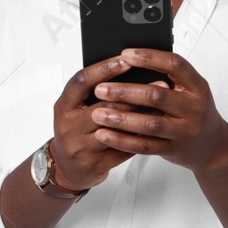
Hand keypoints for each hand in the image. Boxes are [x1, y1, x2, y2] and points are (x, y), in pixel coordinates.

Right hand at [49, 54, 146, 191]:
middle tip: (159, 83)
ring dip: (143, 115)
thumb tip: (127, 68)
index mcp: (64, 106)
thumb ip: (93, 92)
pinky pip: (124, 148)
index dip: (104, 69)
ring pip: (118, 129)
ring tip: (163, 105)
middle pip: (104, 106)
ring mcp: (82, 147)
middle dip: (134, 92)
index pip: (82, 81)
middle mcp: (70, 126)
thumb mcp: (75, 108)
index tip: (126, 60)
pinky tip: (157, 126)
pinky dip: (142, 136)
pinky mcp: (97, 163)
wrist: (65, 167)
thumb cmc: (75, 131)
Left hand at [87, 48, 227, 176]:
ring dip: (121, 119)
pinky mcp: (174, 150)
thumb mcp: (189, 90)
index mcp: (198, 86)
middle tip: (100, 89)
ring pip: (150, 124)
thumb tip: (127, 61)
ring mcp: (185, 131)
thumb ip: (167, 78)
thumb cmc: (193, 111)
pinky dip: (122, 141)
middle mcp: (194, 108)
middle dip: (125, 92)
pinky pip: (145, 146)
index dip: (150, 57)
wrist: (213, 147)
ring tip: (98, 114)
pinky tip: (104, 135)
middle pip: (157, 96)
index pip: (175, 65)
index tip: (125, 54)